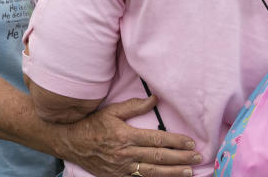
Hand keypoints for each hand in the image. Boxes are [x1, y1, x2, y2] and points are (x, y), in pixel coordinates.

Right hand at [57, 96, 201, 176]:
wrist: (70, 143)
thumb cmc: (91, 124)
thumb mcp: (111, 111)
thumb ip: (134, 106)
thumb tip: (154, 99)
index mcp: (126, 135)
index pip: (157, 140)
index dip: (175, 141)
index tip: (190, 142)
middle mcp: (126, 154)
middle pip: (159, 158)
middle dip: (181, 158)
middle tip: (197, 157)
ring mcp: (122, 168)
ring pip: (153, 172)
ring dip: (173, 172)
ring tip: (189, 171)